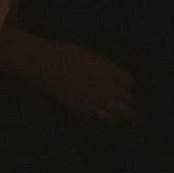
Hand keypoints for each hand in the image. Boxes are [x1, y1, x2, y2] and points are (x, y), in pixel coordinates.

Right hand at [0, 26, 136, 122]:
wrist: (44, 65)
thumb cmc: (64, 54)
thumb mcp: (89, 54)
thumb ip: (104, 66)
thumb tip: (113, 74)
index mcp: (107, 70)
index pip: (128, 81)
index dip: (128, 83)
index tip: (125, 84)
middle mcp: (105, 86)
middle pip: (128, 97)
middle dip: (128, 98)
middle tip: (127, 99)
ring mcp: (95, 99)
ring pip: (121, 111)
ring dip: (126, 112)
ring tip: (128, 113)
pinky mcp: (84, 108)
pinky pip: (105, 118)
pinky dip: (110, 118)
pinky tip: (110, 117)